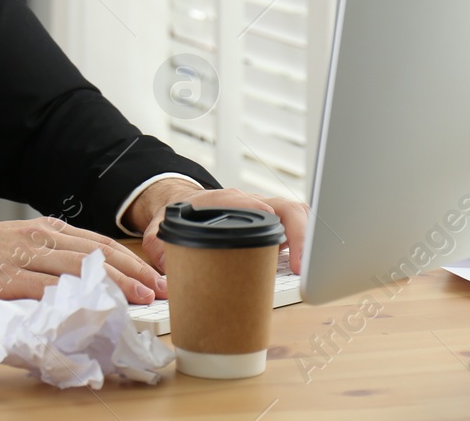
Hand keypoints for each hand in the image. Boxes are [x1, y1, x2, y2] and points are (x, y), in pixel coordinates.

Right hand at [0, 212, 165, 303]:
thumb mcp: (19, 245)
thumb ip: (51, 258)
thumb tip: (88, 280)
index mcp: (45, 230)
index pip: (100, 243)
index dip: (132, 261)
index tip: (157, 278)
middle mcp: (39, 240)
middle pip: (98, 254)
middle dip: (135, 273)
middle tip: (161, 291)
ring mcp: (23, 259)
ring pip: (80, 270)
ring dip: (114, 286)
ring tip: (140, 300)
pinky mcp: (6, 281)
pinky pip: (46, 290)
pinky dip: (74, 299)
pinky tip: (93, 309)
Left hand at [130, 182, 308, 286]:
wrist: (186, 202)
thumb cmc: (180, 213)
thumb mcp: (162, 225)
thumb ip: (158, 242)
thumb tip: (164, 264)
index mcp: (225, 200)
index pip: (254, 204)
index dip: (272, 221)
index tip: (280, 244)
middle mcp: (250, 202)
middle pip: (285, 207)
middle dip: (300, 233)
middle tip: (301, 267)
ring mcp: (265, 210)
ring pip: (297, 213)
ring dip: (308, 237)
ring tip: (310, 268)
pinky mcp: (273, 222)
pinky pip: (297, 224)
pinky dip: (307, 240)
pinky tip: (307, 263)